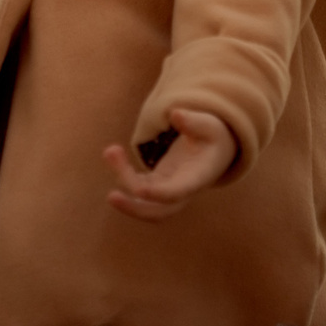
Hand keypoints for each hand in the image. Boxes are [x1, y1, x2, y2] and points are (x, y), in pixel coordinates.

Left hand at [101, 107, 237, 220]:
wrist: (214, 151)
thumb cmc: (212, 137)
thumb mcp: (209, 125)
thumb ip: (193, 121)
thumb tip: (175, 114)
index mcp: (198, 178)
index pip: (178, 192)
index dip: (159, 193)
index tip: (139, 190)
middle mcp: (182, 191)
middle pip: (157, 211)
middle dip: (133, 208)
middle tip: (111, 196)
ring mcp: (167, 191)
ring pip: (143, 200)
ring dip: (123, 181)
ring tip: (111, 151)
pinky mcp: (156, 185)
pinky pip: (136, 188)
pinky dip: (123, 174)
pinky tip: (113, 154)